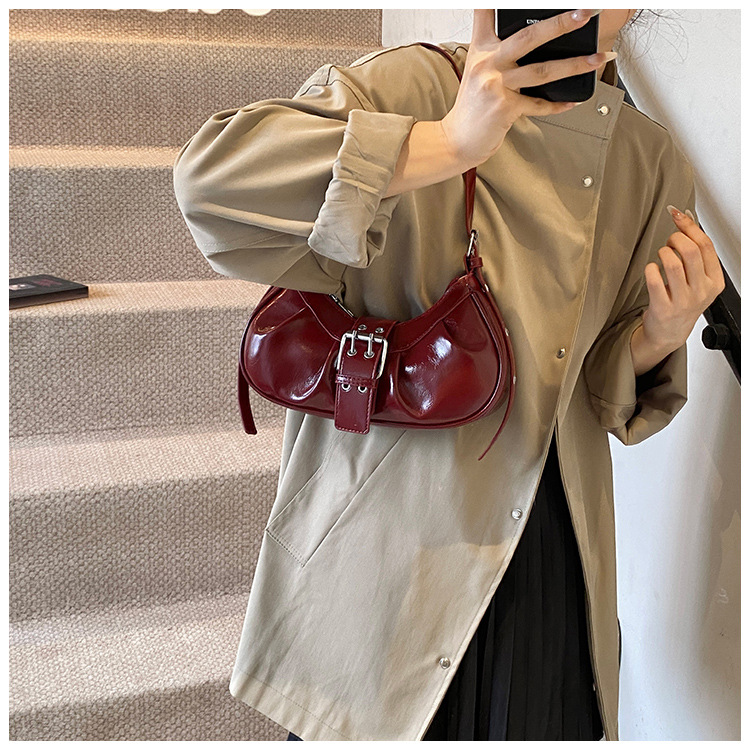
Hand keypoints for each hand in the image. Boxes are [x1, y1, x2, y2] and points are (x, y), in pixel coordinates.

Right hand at [440, 9, 609, 168]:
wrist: (457, 140)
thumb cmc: (472, 107)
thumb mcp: (479, 72)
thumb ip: (500, 53)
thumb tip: (536, 40)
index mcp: (481, 49)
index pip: (486, 13)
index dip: (497, 2)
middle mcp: (488, 63)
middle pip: (529, 36)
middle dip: (561, 23)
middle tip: (585, 13)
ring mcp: (496, 85)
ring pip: (542, 70)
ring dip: (574, 64)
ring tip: (597, 58)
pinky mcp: (504, 108)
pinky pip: (538, 104)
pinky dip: (556, 104)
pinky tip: (571, 101)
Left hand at [641, 206, 725, 349]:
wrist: (669, 333)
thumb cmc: (682, 302)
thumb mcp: (698, 279)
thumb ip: (695, 253)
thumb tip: (685, 219)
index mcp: (714, 281)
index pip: (706, 246)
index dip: (690, 227)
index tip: (678, 216)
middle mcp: (701, 291)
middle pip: (690, 251)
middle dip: (675, 238)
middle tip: (669, 241)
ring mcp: (683, 301)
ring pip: (672, 263)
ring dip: (663, 252)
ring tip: (661, 256)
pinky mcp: (663, 308)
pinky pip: (654, 279)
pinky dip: (650, 268)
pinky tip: (651, 269)